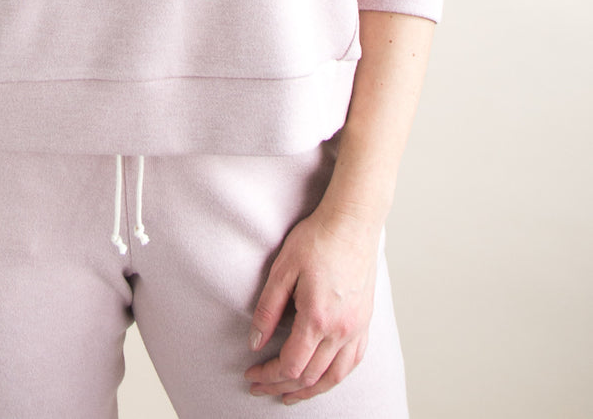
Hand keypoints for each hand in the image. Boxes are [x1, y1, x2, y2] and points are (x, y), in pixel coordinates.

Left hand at [244, 208, 378, 404]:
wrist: (352, 222)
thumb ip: (268, 309)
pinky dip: (335, 376)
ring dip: (310, 391)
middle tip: (260, 387)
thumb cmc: (317, 239)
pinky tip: (323, 377)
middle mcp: (341, 330)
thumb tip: (255, 342)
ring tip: (289, 395)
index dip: (268, 375)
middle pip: (310, 376)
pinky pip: (353, 362)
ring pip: (334, 376)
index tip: (251, 373)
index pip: (291, 365)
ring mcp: (357, 327)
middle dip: (281, 386)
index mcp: (318, 318)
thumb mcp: (282, 269)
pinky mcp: (365, 321)